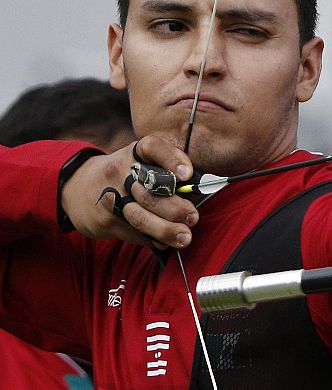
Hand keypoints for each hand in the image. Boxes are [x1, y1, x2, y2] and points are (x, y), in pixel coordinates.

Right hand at [60, 136, 198, 248]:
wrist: (77, 188)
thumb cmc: (124, 174)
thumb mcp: (140, 161)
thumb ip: (166, 170)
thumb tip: (196, 191)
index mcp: (135, 153)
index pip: (153, 148)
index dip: (171, 159)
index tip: (187, 175)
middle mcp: (121, 172)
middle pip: (149, 191)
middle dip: (175, 208)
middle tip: (193, 217)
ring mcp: (111, 197)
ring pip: (141, 218)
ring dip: (166, 230)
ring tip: (184, 237)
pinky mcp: (105, 221)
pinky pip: (134, 234)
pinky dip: (153, 240)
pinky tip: (165, 242)